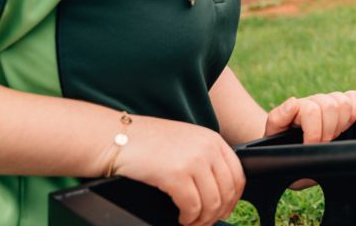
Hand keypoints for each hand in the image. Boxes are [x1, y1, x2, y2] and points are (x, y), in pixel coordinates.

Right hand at [111, 116, 243, 225]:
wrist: (117, 138)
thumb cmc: (146, 142)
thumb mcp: (185, 141)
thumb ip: (203, 157)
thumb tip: (217, 188)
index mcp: (212, 139)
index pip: (237, 174)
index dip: (233, 198)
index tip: (224, 210)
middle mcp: (207, 148)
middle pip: (227, 191)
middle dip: (218, 213)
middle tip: (206, 223)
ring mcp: (193, 161)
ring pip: (212, 203)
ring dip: (203, 220)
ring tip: (192, 223)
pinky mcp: (176, 175)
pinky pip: (192, 207)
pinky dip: (189, 219)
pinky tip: (181, 219)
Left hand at [264, 91, 355, 142]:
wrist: (285, 145)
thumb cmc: (279, 143)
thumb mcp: (272, 134)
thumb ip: (278, 118)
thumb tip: (293, 102)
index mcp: (296, 106)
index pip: (312, 110)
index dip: (314, 133)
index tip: (309, 147)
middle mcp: (313, 101)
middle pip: (331, 106)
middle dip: (328, 131)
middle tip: (321, 143)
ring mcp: (328, 101)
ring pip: (344, 102)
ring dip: (341, 124)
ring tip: (332, 136)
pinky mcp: (341, 104)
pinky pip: (354, 98)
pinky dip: (355, 111)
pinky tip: (345, 125)